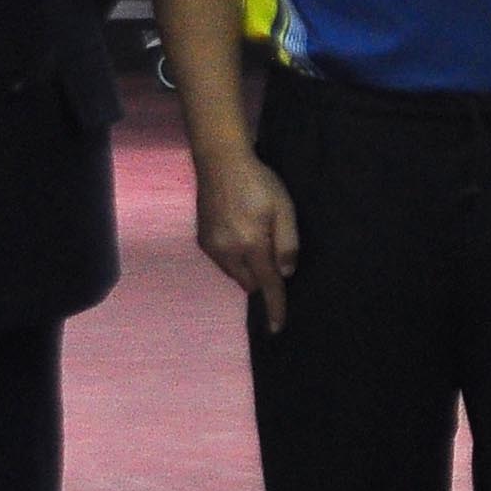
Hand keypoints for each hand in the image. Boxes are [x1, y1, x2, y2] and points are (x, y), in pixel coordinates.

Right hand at [195, 147, 299, 330]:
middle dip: (263, 279)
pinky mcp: (203, 239)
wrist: (220, 162)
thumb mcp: (284, 209)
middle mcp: (228, 252)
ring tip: (255, 240)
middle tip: (273, 255)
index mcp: (251, 245)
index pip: (268, 285)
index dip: (275, 307)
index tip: (277, 328)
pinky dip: (234, 258)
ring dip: (248, 269)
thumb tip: (286, 274)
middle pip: (250, 283)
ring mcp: (211, 247)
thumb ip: (287, 243)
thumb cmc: (259, 183)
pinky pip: (223, 262)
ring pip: (235, 274)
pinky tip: (240, 236)